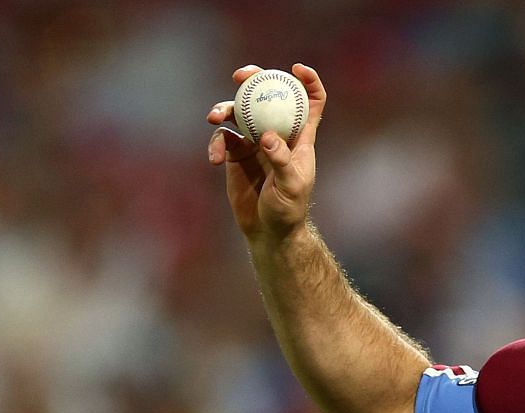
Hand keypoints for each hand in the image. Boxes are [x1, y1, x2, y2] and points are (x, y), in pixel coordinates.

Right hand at [207, 63, 326, 244]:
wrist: (268, 231)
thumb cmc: (288, 210)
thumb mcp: (290, 187)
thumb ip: (280, 160)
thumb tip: (266, 136)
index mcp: (300, 137)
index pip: (311, 101)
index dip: (308, 81)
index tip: (295, 68)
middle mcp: (277, 133)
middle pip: (268, 95)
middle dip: (255, 79)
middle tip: (241, 76)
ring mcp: (255, 141)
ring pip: (239, 112)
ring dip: (224, 108)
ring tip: (213, 118)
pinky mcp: (236, 154)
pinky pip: (222, 139)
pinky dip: (215, 144)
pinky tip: (213, 160)